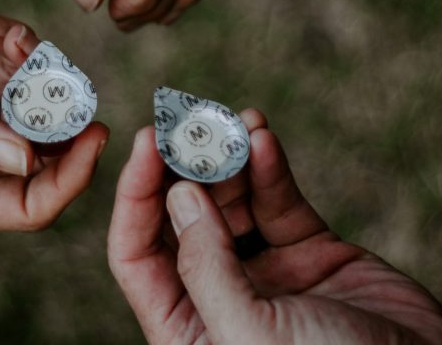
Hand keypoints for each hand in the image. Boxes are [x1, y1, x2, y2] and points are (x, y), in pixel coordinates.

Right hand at [0, 13, 108, 229]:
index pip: (30, 204)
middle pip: (43, 146)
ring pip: (32, 98)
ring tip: (13, 37)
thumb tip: (26, 159)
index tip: (95, 133)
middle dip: (60, 107)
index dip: (71, 175)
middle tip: (63, 70)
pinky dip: (11, 43)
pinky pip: (9, 65)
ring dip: (34, 64)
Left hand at [108, 117, 441, 344]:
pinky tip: (262, 135)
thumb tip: (178, 197)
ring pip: (230, 201)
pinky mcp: (307, 250)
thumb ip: (208, 267)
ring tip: (234, 120)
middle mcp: (218, 297)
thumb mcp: (252, 335)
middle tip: (190, 117)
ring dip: (229, 158)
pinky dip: (268, 167)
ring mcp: (264, 272)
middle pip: (182, 218)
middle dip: (183, 165)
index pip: (137, 254)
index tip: (145, 139)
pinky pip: (276, 199)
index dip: (134, 195)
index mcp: (188, 331)